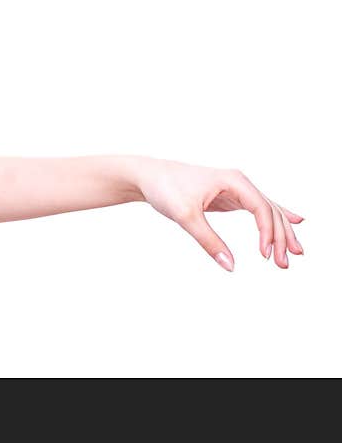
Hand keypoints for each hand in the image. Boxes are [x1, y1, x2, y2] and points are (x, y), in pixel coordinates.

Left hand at [134, 158, 304, 270]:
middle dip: (281, 236)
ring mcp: (235, 189)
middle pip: (269, 210)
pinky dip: (272, 219)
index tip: (265, 255)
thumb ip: (208, 241)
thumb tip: (230, 266)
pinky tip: (293, 222)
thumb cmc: (165, 188)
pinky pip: (257, 209)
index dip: (268, 232)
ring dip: (280, 232)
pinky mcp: (228, 198)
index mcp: (233, 180)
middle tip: (287, 262)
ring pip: (266, 211)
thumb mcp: (185, 216)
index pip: (261, 207)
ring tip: (295, 254)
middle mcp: (238, 182)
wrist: (148, 176)